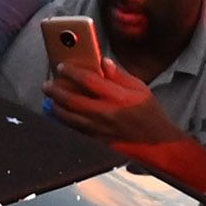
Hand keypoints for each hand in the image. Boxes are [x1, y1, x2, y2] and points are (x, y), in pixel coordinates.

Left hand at [45, 36, 169, 146]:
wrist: (157, 144)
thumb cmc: (150, 115)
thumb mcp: (140, 89)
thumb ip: (120, 75)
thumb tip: (104, 62)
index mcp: (118, 97)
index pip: (88, 80)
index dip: (72, 72)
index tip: (62, 67)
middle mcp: (106, 114)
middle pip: (72, 100)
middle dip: (56, 91)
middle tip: (47, 84)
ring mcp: (100, 130)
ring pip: (69, 118)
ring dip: (57, 107)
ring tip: (51, 99)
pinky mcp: (97, 142)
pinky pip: (75, 131)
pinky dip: (65, 123)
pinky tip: (60, 116)